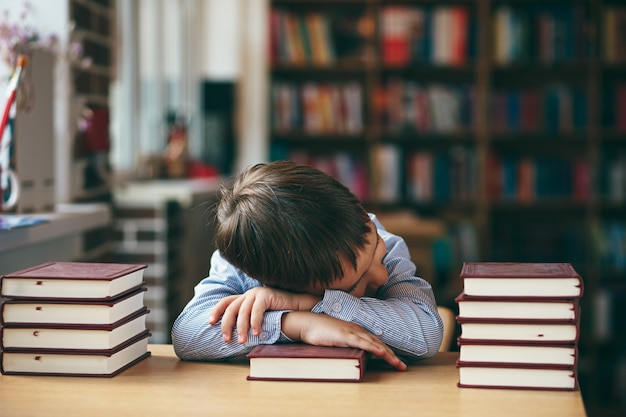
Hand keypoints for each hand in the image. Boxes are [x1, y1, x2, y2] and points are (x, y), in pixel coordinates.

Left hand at [208, 287, 320, 343]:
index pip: (225, 302)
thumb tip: (235, 335)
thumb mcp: (259, 316)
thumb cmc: (278, 313)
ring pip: (243, 311)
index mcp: (245, 297)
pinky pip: (257, 310)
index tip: (210, 323)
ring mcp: (256, 293)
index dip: (216, 311)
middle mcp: (248, 293)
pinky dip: (255, 322)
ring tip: (242, 341)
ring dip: (241, 328)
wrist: (296, 305)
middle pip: (231, 308)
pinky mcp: (266, 295)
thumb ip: (248, 320)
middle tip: (226, 339)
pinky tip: (257, 333)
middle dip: (226, 325)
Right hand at [282, 311, 406, 370]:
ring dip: (387, 354)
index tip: (396, 360)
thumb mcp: (336, 338)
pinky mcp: (345, 335)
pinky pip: (362, 342)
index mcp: (356, 330)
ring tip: (397, 363)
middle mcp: (357, 330)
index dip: (386, 351)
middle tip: (402, 366)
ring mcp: (351, 332)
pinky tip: (381, 353)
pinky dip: (373, 347)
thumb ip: (346, 344)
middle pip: (378, 343)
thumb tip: (354, 354)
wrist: (307, 322)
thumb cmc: (319, 330)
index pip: (375, 341)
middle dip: (392, 355)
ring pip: (374, 343)